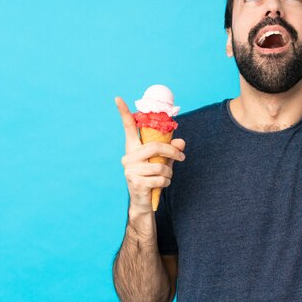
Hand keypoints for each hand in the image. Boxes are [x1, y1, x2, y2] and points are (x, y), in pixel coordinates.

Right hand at [115, 97, 185, 213]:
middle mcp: (128, 157)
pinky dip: (166, 183)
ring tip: (164, 178)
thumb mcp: (163, 162)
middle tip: (183, 157)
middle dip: (172, 152)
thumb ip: (171, 151)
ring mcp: (130, 170)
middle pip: (155, 147)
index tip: (118, 98)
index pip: (128, 128)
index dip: (124, 112)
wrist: (143, 203)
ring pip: (160, 166)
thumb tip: (182, 142)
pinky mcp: (136, 183)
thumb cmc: (152, 178)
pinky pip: (160, 179)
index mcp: (133, 149)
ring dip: (169, 173)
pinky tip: (160, 186)